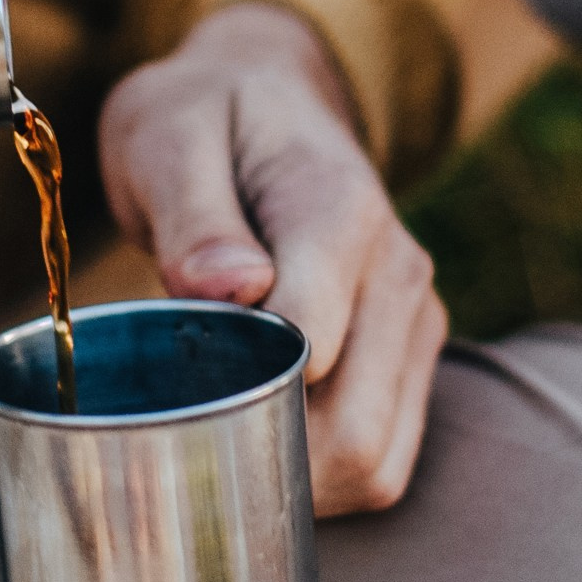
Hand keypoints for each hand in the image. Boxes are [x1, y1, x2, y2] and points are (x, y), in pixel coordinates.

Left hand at [98, 2, 446, 516]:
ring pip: (377, 463)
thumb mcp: (168, 134)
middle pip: (354, 429)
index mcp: (340, 209)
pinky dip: (321, 481)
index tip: (169, 385)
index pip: (312, 343)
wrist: (264, 99)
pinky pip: (384, 461)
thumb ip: (194, 212)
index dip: (237, 391)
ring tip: (213, 447)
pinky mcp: (410, 354)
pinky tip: (256, 449)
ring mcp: (413, 318)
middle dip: (263, 460)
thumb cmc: (203, 118)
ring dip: (294, 482)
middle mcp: (398, 269)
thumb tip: (229, 289)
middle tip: (177, 439)